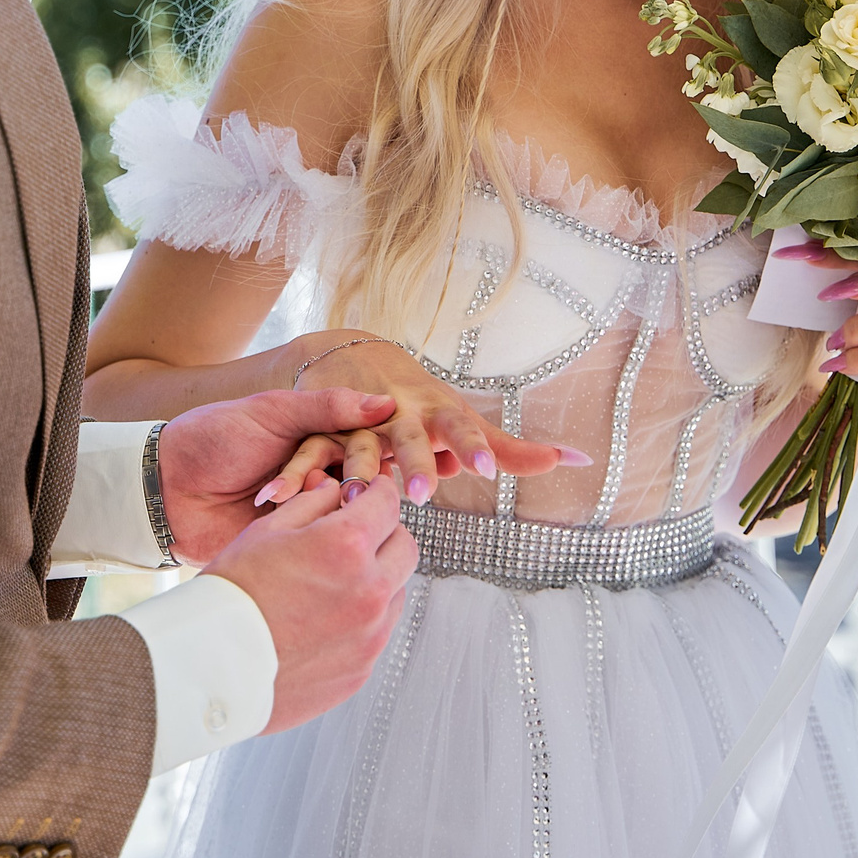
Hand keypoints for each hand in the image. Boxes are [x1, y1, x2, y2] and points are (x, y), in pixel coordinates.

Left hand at [154, 388, 398, 563]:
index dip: (373, 446)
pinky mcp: (293, 539)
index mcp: (318, 432)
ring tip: (279, 494)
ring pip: (343, 508)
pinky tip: (275, 514)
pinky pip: (318, 537)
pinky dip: (304, 526)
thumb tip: (387, 403)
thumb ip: (328, 407)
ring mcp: (307, 506)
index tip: (373, 452)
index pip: (367, 438)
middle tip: (334, 484)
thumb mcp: (271, 412)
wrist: (166, 488)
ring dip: (320, 500)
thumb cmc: (213, 439)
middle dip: (351, 480)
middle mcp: (320, 469)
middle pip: (362, 475)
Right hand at [203, 468, 419, 731]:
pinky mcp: (362, 669)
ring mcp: (369, 635)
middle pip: (405, 547)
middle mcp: (369, 590)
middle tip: (356, 536)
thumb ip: (310, 504)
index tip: (368, 495)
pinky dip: (362, 619)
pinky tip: (323, 619)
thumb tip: (333, 490)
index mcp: (346, 546)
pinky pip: (377, 632)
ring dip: (377, 578)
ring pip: (396, 591)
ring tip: (332, 582)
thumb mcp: (265, 532)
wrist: (211, 667)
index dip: (378, 493)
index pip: (388, 504)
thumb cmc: (232, 595)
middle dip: (385, 534)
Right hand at [263, 331, 589, 507]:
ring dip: (354, 467)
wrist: (354, 357)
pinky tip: (275, 499)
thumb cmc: (422, 406)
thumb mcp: (464, 422)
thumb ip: (515, 448)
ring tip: (356, 494)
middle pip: (407, 437)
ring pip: (353, 446)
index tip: (489, 470)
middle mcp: (395, 412)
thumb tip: (583, 460)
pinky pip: (303, 456)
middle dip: (414, 462)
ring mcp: (353, 421)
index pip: (459, 428)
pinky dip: (290, 476)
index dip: (473, 447)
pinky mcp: (317, 431)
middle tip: (424, 494)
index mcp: (433, 411)